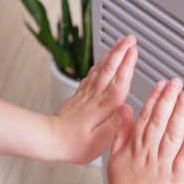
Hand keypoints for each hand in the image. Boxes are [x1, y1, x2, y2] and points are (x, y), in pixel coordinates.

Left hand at [49, 35, 137, 163]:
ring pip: (101, 68)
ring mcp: (87, 94)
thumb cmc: (74, 144)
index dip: (127, 65)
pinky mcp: (80, 96)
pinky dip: (100, 64)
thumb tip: (129, 109)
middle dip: (122, 51)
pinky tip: (103, 61)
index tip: (134, 51)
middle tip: (131, 39)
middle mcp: (95, 97)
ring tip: (120, 43)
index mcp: (103, 107)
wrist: (49, 140)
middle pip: (110, 69)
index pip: (119, 82)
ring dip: (112, 53)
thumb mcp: (98, 142)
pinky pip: (92, 74)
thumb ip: (115, 125)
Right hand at [107, 78, 183, 183]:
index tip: (162, 85)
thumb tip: (125, 112)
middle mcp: (149, 154)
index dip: (155, 99)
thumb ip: (120, 134)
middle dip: (169, 100)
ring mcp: (164, 166)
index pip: (145, 117)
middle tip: (176, 83)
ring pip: (173, 135)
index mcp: (134, 148)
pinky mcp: (177, 179)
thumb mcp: (113, 159)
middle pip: (160, 122)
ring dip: (180, 114)